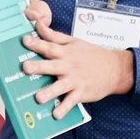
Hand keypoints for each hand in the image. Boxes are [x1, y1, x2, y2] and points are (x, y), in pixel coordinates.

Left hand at [21, 1, 133, 118]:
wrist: (114, 68)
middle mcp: (68, 66)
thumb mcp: (73, 41)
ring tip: (38, 98)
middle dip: (38, 67)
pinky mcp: (81, 93)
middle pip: (51, 66)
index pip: (49, 47)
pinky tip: (56, 114)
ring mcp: (75, 80)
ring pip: (60, 87)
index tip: (25, 41)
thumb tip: (37, 24)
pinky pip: (71, 101)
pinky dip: (64, 108)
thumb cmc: (91, 54)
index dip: (37, 43)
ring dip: (49, 92)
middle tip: (26, 68)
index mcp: (65, 53)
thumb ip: (53, 35)